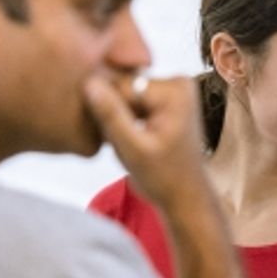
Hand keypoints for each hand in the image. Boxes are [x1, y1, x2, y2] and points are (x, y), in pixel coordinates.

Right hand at [83, 74, 209, 211]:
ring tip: (133, 142)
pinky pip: (135, 100)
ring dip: (121, 118)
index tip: (117, 137)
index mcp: (174, 90)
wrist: (186, 195)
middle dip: (117, 114)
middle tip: (126, 142)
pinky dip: (129, 119)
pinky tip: (136, 138)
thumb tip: (90, 84)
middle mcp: (178, 82)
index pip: (120, 86)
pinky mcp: (169, 98)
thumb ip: (111, 116)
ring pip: (126, 95)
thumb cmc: (165, 179)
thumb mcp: (133, 150)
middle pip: (124, 87)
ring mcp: (175, 89)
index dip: (109, 111)